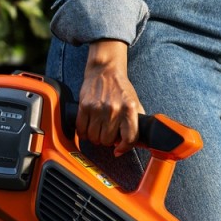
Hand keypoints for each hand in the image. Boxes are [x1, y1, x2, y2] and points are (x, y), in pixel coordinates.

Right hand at [77, 39, 143, 156]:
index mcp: (129, 109)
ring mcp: (98, 108)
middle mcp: (114, 109)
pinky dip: (84, 134)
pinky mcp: (85, 106)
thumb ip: (138, 123)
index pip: (129, 138)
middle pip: (108, 141)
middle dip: (107, 141)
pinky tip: (88, 129)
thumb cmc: (120, 89)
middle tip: (107, 134)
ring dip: (96, 138)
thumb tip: (138, 143)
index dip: (124, 148)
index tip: (119, 150)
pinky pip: (82, 129)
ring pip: (95, 138)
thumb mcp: (135, 103)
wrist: (105, 70)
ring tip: (98, 130)